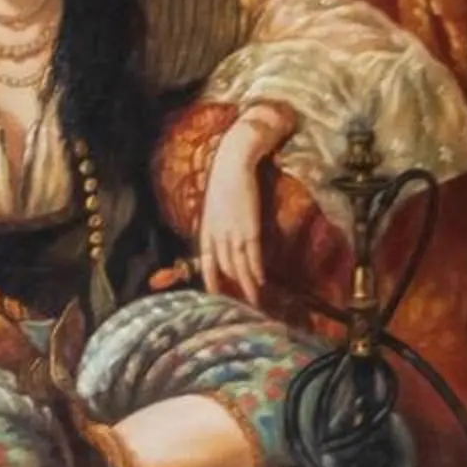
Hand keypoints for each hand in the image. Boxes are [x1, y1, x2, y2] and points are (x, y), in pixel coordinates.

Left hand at [199, 123, 270, 304]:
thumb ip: (217, 223)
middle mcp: (217, 236)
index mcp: (206, 230)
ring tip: (254, 300)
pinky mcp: (249, 228)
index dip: (211, 281)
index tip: (215, 296)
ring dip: (247, 286)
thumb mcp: (213, 205)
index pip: (206, 263)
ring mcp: (233, 233)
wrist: (234, 164)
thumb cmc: (224, 181)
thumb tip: (224, 236)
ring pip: (238, 267)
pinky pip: (252, 256)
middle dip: (233, 287)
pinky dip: (256, 270)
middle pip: (225, 268)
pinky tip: (260, 281)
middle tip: (242, 303)